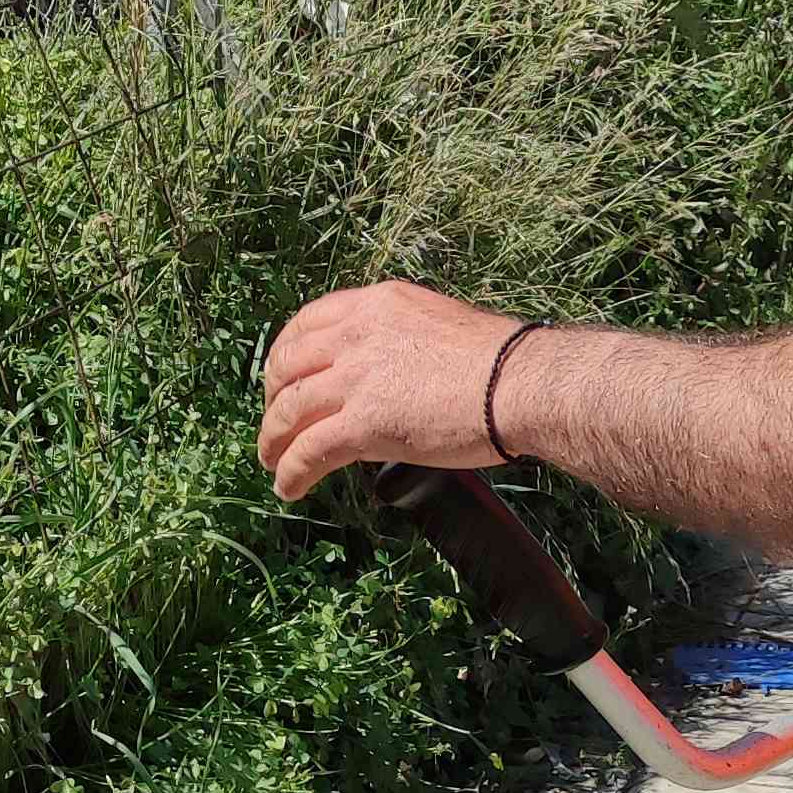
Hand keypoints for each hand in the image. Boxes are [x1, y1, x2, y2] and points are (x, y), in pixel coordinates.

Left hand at [260, 281, 522, 500]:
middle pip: (287, 364)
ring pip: (289, 410)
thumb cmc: (503, 361)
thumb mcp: (439, 325)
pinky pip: (309, 451)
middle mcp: (357, 335)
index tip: (281, 376)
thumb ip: (404, 340)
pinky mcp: (362, 424)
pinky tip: (288, 487)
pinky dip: (291, 472)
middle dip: (271, 397)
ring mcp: (355, 379)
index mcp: (377, 304)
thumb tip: (395, 372)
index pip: (308, 321)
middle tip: (273, 421)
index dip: (284, 353)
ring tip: (271, 461)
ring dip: (273, 439)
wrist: (522, 383)